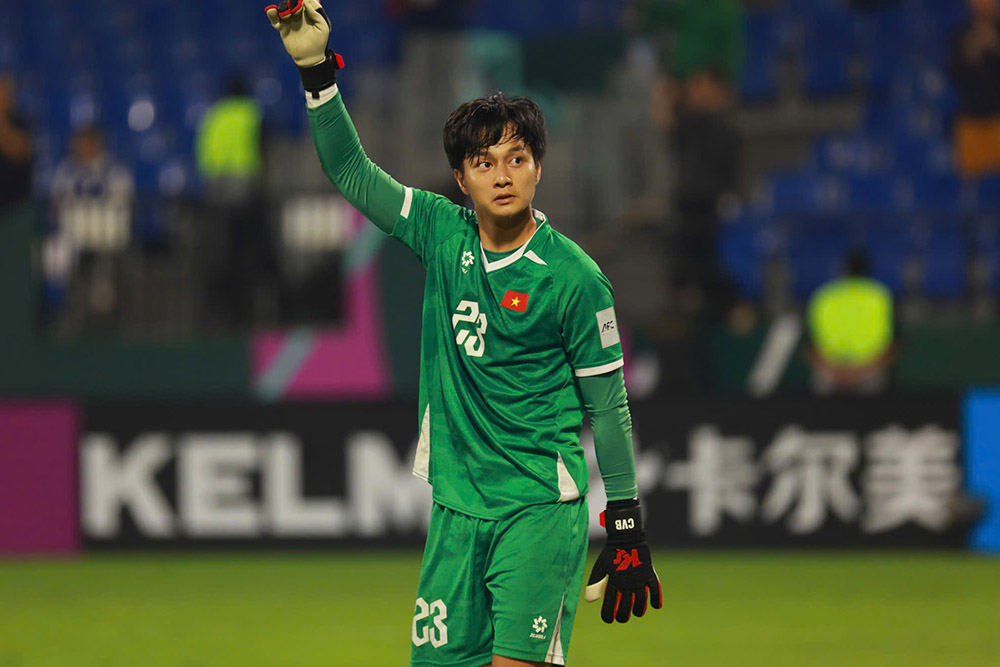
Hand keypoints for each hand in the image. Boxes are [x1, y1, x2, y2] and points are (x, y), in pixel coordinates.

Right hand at [265, 0, 330, 66]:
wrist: (310, 57)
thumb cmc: (319, 42)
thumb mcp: (323, 27)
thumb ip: (316, 14)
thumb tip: (305, 2)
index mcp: (308, 13)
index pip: (304, 1)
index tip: (302, 1)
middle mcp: (298, 15)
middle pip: (292, 2)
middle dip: (293, 2)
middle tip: (296, 8)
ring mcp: (290, 20)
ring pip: (283, 8)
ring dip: (284, 7)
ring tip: (288, 14)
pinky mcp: (282, 28)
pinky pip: (274, 19)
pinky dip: (272, 13)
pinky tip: (272, 11)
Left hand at [585, 500, 661, 622]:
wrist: (626, 537)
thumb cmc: (611, 552)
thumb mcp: (600, 566)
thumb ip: (595, 582)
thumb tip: (590, 600)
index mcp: (613, 581)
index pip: (610, 605)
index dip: (608, 615)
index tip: (608, 620)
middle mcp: (626, 582)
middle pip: (626, 607)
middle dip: (623, 616)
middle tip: (621, 618)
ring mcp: (639, 579)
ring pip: (640, 602)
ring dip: (638, 611)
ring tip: (636, 613)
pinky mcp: (649, 573)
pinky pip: (655, 589)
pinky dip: (656, 599)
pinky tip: (655, 606)